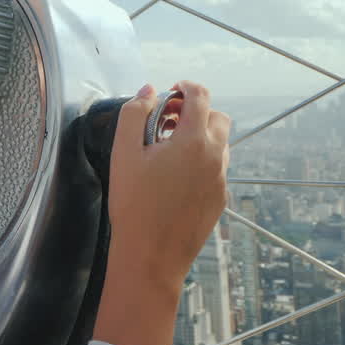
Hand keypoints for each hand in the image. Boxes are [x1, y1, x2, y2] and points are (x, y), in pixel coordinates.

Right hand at [93, 80, 230, 344]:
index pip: (200, 96)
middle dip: (195, 111)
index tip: (170, 92)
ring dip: (199, 136)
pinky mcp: (220, 199)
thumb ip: (134, 114)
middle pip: (218, 117)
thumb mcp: (123, 153)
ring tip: (168, 150)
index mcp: (193, 140)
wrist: (151, 257)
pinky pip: (216, 169)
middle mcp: (215, 157)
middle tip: (166, 121)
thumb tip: (149, 91)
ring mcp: (221, 180)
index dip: (184, 87)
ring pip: (220, 144)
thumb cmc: (133, 204)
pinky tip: (174, 177)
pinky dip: (201, 161)